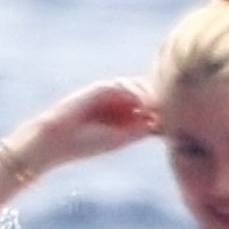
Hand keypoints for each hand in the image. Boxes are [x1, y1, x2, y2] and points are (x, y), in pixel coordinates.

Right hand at [16, 77, 159, 170]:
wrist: (57, 140)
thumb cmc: (86, 144)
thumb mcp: (118, 139)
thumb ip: (139, 129)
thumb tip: (162, 120)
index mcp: (123, 117)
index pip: (150, 108)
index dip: (162, 111)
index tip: (171, 121)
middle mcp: (118, 103)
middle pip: (147, 93)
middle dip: (157, 100)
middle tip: (165, 111)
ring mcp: (108, 94)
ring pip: (137, 85)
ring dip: (147, 95)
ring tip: (152, 108)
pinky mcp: (99, 88)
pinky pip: (121, 85)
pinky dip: (133, 92)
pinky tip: (140, 103)